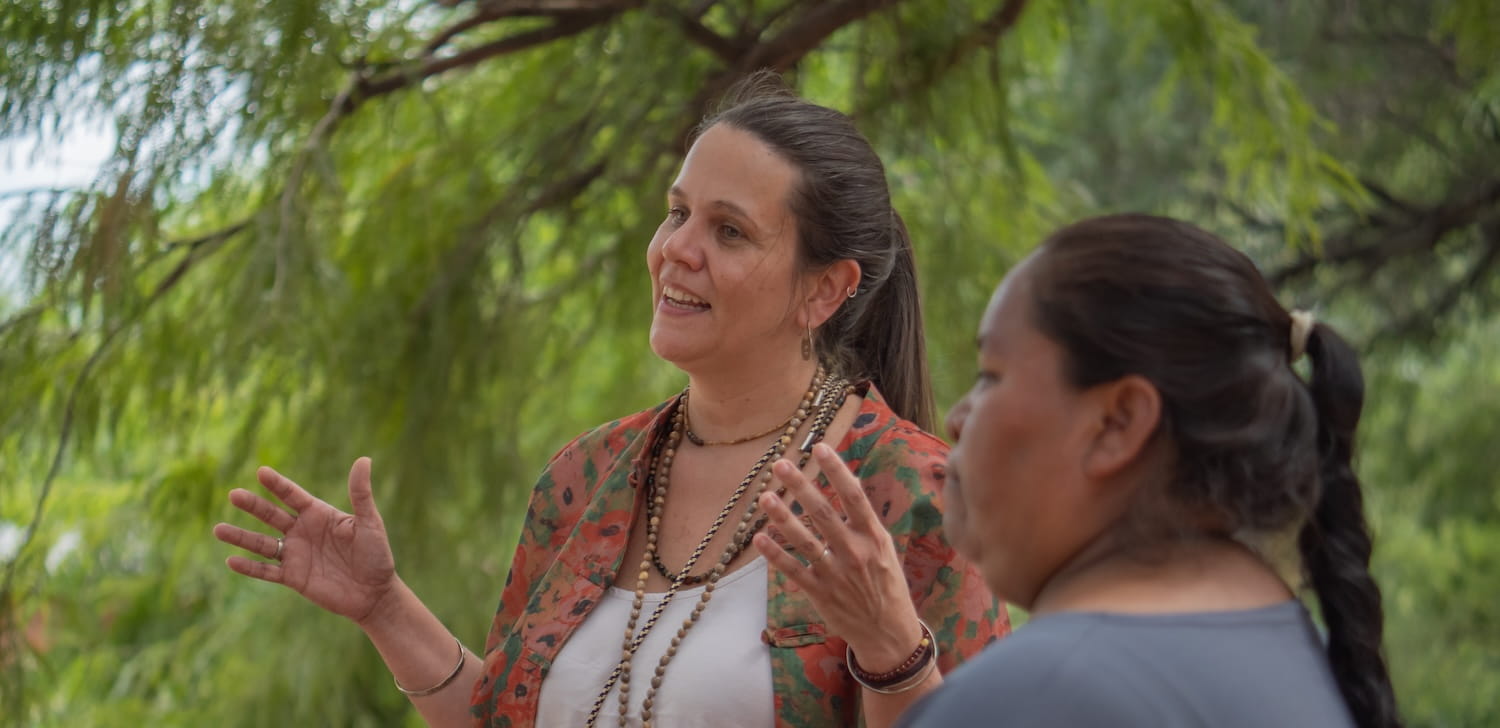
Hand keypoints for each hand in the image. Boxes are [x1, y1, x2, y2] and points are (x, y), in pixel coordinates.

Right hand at [213, 457, 398, 624]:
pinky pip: (267, 572)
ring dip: (241, 537)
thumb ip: (361, 494)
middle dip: (253, 505)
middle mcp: (303, 532)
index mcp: (319, 515)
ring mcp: (296, 555)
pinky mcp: (294, 578)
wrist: (376, 594)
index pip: (294, 496)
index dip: (278, 485)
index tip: (261, 471)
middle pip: (272, 516)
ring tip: (218, 529)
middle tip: (233, 494)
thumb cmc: (377, 555)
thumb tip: (364, 460)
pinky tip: (231, 561)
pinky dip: (250, 567)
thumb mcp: (369, 523)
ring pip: (263, 543)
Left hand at [751, 443, 924, 671]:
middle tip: (781, 464)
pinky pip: (794, 570)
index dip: (837, 470)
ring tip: (765, 497)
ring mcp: (836, 574)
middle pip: (824, 513)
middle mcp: (856, 552)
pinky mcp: (821, 593)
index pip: (855, 496)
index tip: (820, 447)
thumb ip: (864, 523)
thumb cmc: (887, 586)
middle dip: (801, 486)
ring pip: (805, 540)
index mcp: (875, 537)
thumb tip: (845, 488)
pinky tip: (759, 538)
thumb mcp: (885, 550)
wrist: (889, 633)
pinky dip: (776, 555)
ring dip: (783, 518)